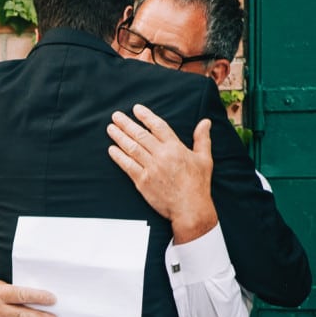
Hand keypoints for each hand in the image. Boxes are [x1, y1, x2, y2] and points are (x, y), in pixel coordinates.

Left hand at [107, 104, 217, 243]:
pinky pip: (127, 166)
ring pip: (132, 148)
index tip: (136, 109)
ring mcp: (150, 168)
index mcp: (175, 147)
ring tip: (111, 129)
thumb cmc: (198, 184)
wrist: (190, 207)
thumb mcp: (205, 159)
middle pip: (140, 135)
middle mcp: (161, 155)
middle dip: (126, 124)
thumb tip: (205, 122)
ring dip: (119, 137)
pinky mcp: (142, 182)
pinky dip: (118, 157)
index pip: (158, 126)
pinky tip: (111, 150)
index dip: (146, 116)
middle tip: (115, 116)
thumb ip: (202, 139)